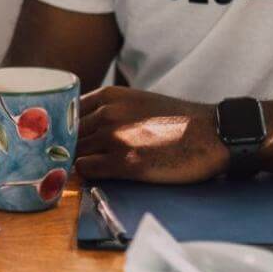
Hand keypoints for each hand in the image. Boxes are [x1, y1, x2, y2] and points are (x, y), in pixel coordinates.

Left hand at [73, 87, 227, 183]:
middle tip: (64, 159)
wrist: (212, 134)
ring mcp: (115, 138)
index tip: (60, 138)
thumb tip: (81, 127)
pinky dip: (86, 174)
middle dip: (65, 146)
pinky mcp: (126, 163)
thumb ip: (109, 111)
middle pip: (67, 133)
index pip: (65, 111)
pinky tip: (96, 175)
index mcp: (110, 96)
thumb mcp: (138, 102)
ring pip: (73, 152)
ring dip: (75, 162)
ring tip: (80, 169)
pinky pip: (86, 170)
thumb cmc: (178, 120)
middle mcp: (108, 114)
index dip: (61, 127)